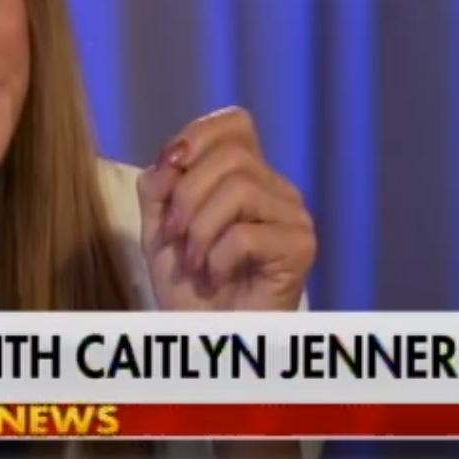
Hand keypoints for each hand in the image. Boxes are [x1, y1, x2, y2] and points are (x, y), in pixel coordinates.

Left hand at [136, 106, 315, 310]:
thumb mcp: (158, 225)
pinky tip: (215, 277)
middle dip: (186, 195)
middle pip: (231, 155)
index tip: (167, 171)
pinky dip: (217, 257)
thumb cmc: (187, 284)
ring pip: (239, 189)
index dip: (196, 136)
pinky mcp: (301, 248)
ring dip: (199, 230)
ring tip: (194, 261)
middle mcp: (277, 189)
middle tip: (175, 236)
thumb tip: (169, 160)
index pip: (235, 122)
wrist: (204, 335)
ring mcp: (293, 217)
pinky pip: (247, 233)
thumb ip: (159, 185)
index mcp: (247, 175)